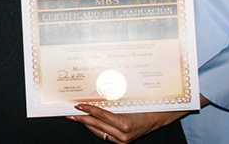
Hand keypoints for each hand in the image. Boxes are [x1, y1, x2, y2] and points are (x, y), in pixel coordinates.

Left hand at [66, 104, 186, 142]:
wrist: (158, 117)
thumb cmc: (144, 105)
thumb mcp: (129, 99)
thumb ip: (113, 98)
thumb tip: (96, 90)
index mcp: (124, 123)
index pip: (101, 116)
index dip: (88, 109)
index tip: (78, 105)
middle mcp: (122, 135)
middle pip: (97, 125)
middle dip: (82, 118)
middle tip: (70, 113)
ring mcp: (122, 141)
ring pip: (98, 132)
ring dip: (86, 124)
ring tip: (75, 117)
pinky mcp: (122, 142)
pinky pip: (104, 135)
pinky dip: (95, 128)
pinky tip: (88, 122)